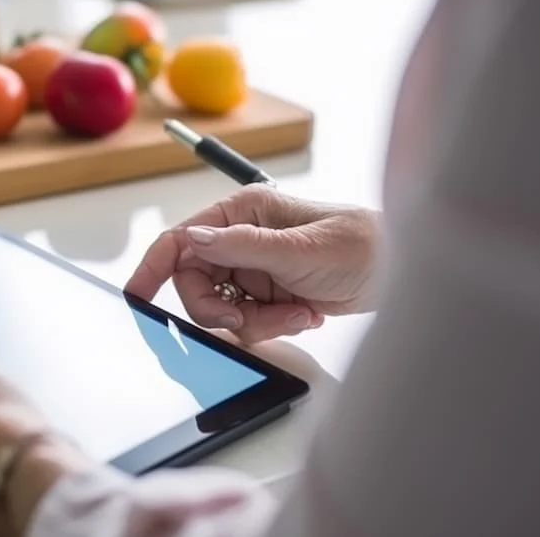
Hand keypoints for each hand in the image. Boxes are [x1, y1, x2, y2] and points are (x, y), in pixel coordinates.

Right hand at [126, 185, 380, 343]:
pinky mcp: (268, 296)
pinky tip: (305, 313)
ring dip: (258, 322)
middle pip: (197, 285)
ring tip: (297, 312)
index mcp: (243, 213)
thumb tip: (194, 239)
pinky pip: (248, 324)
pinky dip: (274, 327)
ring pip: (223, 311)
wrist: (402, 271)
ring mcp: (254, 270)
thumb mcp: (301, 247)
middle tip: (249, 319)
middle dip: (223, 310)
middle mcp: (242, 240)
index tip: (137, 295)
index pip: (182, 240)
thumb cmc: (363, 243)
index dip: (154, 267)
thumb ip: (244, 244)